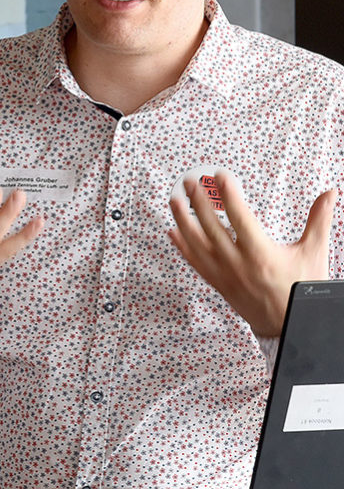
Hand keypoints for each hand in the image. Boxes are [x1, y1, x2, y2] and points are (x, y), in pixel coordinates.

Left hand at [168, 173, 337, 337]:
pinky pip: (195, 263)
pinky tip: (173, 231)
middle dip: (199, 203)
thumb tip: (330, 193)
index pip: (240, 218)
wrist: (290, 326)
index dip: (229, 195)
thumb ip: (318, 220)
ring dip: (183, 221)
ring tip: (174, 201)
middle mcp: (239, 264)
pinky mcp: (218, 283)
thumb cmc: (301, 289)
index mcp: (261, 254)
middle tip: (190, 182)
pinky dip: (182, 246)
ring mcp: (225, 275)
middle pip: (212, 228)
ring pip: (197, 245)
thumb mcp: (313, 252)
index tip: (220, 176)